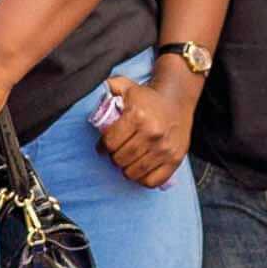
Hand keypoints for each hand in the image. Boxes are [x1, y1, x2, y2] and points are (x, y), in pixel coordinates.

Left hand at [97, 62, 200, 188]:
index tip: (103, 146)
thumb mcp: (125, 86)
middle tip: (116, 152)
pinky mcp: (175, 159)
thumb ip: (107, 89)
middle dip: (114, 157)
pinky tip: (140, 169)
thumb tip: (89, 91)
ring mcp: (165, 148)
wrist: (177, 98)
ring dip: (127, 168)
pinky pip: (153, 181)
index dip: (103, 146)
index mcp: (137, 116)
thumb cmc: (148, 97)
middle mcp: (153, 133)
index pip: (110, 143)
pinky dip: (143, 179)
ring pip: (134, 172)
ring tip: (128, 159)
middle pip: (121, 159)